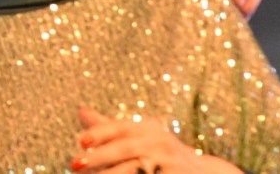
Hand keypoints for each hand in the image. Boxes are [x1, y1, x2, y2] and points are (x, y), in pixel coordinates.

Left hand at [71, 106, 241, 173]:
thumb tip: (81, 111)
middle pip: (125, 149)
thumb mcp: (140, 135)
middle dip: (99, 157)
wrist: (205, 172)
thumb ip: (109, 127)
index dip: (100, 133)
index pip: (120, 127)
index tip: (81, 141)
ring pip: (134, 168)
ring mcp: (169, 161)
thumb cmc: (162, 153)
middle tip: (75, 164)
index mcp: (148, 128)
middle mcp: (159, 142)